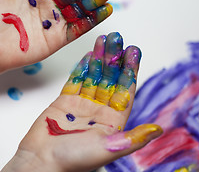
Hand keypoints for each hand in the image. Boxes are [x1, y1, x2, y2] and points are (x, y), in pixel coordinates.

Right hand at [3, 33, 161, 171]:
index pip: (125, 91)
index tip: (133, 52)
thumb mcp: (108, 149)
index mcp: (112, 122)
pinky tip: (89, 54)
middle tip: (118, 39)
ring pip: (93, 77)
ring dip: (99, 58)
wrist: (40, 162)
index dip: (130, 71)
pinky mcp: (64, 102)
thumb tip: (158, 130)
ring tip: (105, 40)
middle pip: (110, 80)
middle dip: (114, 59)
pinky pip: (75, 80)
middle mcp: (99, 112)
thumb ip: (133, 138)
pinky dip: (82, 67)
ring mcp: (81, 106)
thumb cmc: (73, 161)